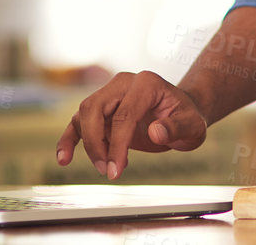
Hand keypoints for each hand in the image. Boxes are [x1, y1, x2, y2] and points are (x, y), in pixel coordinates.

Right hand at [55, 70, 208, 178]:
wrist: (181, 113)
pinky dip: (69, 138)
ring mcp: (110, 93)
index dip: (117, 145)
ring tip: (100, 168)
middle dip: (96, 143)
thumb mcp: (192, 125)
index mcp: (147, 83)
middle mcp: (124, 83)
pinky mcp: (102, 108)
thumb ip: (176, 127)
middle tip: (108, 171)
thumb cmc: (187, 118)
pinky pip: (79, 121)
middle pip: (95, 108)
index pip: (124, 113)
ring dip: (86, 143)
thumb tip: (156, 132)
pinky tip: (63, 158)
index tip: (116, 171)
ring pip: (84, 113)